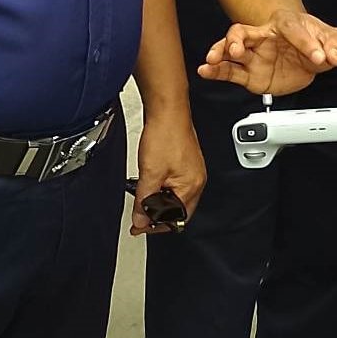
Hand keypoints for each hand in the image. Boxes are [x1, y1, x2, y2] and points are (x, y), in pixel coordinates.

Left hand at [132, 106, 204, 234]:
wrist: (168, 110)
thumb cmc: (165, 134)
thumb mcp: (149, 173)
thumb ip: (144, 201)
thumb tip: (140, 220)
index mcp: (191, 186)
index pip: (176, 219)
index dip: (156, 226)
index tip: (139, 227)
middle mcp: (197, 181)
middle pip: (179, 211)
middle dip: (159, 217)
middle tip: (139, 219)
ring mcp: (194, 171)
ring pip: (177, 198)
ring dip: (160, 203)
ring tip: (142, 202)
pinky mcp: (187, 163)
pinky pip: (176, 186)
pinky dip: (163, 191)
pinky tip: (151, 186)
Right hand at [197, 12, 336, 95]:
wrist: (304, 53)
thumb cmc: (312, 40)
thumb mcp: (332, 41)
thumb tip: (334, 54)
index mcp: (287, 25)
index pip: (292, 27)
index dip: (305, 41)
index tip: (319, 56)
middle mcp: (265, 37)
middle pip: (244, 31)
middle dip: (237, 38)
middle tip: (237, 48)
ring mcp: (255, 54)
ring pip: (231, 48)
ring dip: (221, 52)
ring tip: (214, 58)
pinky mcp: (249, 73)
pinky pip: (228, 71)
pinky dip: (215, 71)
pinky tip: (205, 70)